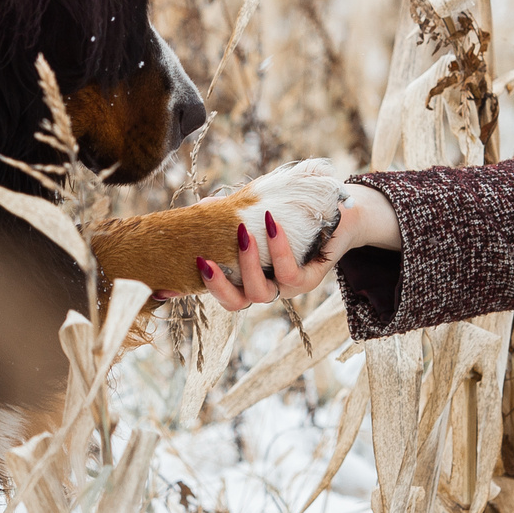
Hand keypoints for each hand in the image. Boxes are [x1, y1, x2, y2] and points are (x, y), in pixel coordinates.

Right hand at [202, 184, 398, 312]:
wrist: (337, 210)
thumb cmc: (292, 212)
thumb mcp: (256, 210)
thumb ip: (231, 211)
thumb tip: (204, 208)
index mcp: (249, 276)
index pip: (220, 292)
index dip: (199, 289)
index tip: (176, 278)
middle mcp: (266, 287)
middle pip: (235, 303)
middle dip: (217, 285)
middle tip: (203, 259)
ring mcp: (287, 288)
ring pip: (259, 294)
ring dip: (246, 264)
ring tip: (243, 233)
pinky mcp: (309, 280)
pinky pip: (288, 273)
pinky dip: (277, 248)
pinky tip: (271, 223)